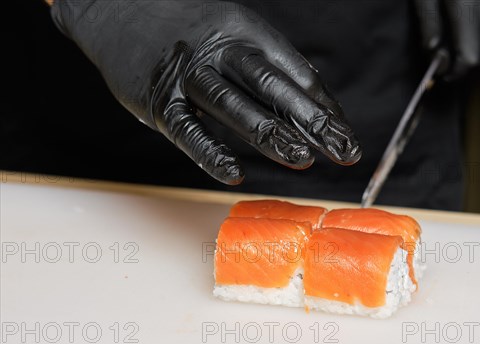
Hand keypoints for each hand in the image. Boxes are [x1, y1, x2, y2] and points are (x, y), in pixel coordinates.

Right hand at [51, 1, 360, 183]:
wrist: (118, 6)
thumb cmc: (187, 27)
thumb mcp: (234, 30)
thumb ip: (270, 64)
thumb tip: (314, 100)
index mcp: (245, 32)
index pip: (294, 73)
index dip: (323, 108)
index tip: (345, 137)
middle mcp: (219, 50)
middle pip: (272, 87)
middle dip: (311, 122)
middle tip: (342, 152)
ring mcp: (188, 75)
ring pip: (233, 107)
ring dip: (270, 135)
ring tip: (302, 160)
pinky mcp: (158, 101)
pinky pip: (188, 131)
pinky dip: (212, 153)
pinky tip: (235, 173)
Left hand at [414, 0, 479, 78]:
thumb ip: (429, 23)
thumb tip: (433, 54)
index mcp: (468, 7)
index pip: (470, 58)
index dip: (455, 71)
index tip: (441, 72)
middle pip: (477, 52)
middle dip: (458, 53)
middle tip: (441, 41)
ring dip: (470, 40)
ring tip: (458, 17)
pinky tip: (475, 11)